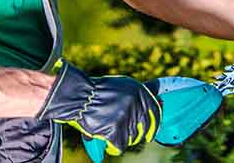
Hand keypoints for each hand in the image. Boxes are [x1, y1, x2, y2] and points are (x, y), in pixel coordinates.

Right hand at [36, 61, 160, 155]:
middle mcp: (136, 103)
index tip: (149, 134)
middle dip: (136, 135)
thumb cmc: (96, 92)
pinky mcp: (115, 131)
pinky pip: (119, 147)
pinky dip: (111, 146)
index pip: (155, 113)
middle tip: (123, 134)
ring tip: (107, 129)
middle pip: (144, 128)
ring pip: (132, 139)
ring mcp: (126, 117)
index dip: (152, 125)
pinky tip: (104, 138)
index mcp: (139, 91)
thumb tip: (157, 106)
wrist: (76, 95)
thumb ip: (137, 97)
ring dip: (121, 138)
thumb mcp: (121, 86)